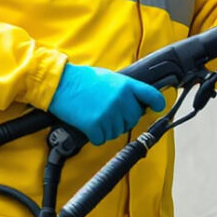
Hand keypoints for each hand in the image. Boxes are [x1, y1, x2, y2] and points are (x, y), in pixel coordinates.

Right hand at [47, 64, 163, 144]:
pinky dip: (95, 135)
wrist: (59, 84)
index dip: (157, 103)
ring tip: (94, 114)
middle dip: (122, 119)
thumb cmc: (81, 80)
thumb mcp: (109, 77)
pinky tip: (88, 123)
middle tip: (106, 111)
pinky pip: (102, 139)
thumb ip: (124, 89)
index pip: (151, 96)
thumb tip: (135, 101)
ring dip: (107, 128)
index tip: (158, 108)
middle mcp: (121, 101)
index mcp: (126, 86)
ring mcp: (109, 114)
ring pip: (117, 132)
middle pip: (132, 120)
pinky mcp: (96, 126)